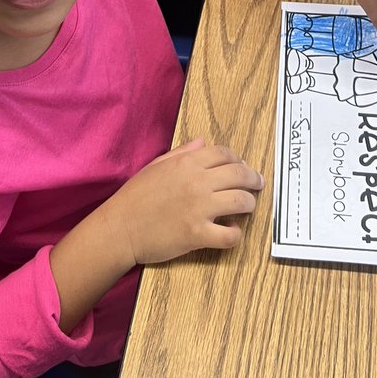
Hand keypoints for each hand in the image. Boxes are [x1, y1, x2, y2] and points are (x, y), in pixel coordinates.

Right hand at [106, 139, 263, 265]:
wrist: (119, 228)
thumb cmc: (135, 197)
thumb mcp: (156, 166)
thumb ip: (182, 153)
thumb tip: (202, 142)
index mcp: (187, 164)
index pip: (224, 154)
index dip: (238, 159)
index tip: (242, 166)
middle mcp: (197, 182)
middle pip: (239, 174)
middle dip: (253, 179)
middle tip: (257, 184)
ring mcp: (199, 209)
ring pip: (241, 201)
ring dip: (249, 203)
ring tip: (248, 206)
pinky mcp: (197, 234)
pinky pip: (229, 235)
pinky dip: (236, 234)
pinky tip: (232, 231)